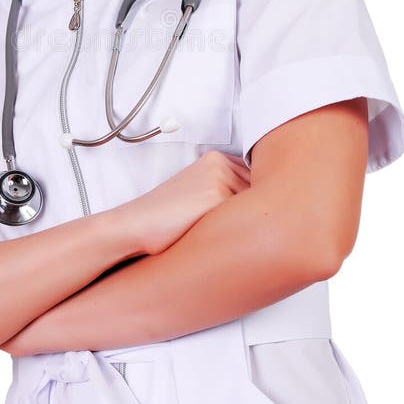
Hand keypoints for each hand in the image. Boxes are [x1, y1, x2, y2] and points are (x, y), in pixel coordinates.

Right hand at [115, 150, 250, 256]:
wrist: (136, 225)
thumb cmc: (164, 217)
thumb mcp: (198, 194)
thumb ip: (228, 190)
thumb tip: (266, 206)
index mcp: (216, 158)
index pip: (258, 178)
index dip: (260, 202)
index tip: (256, 218)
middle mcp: (220, 163)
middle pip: (263, 190)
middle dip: (262, 212)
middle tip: (249, 233)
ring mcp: (220, 177)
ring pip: (259, 205)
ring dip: (255, 224)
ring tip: (237, 240)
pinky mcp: (217, 196)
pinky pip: (247, 217)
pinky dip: (245, 232)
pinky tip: (233, 244)